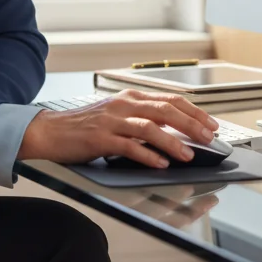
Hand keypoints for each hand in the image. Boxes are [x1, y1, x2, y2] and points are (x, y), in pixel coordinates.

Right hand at [18, 89, 219, 169]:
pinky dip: (148, 155)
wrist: (50, 132)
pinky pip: (129, 146)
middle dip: (191, 124)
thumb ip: (142, 120)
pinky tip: (160, 164)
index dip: (194, 111)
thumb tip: (175, 132)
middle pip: (165, 110)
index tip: (211, 124)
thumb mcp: (117, 116)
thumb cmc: (85, 127)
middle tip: (208, 138)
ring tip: (188, 154)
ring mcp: (112, 121)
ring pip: (150, 127)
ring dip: (173, 142)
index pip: (170, 99)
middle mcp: (123, 105)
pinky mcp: (100, 139)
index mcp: (130, 97)